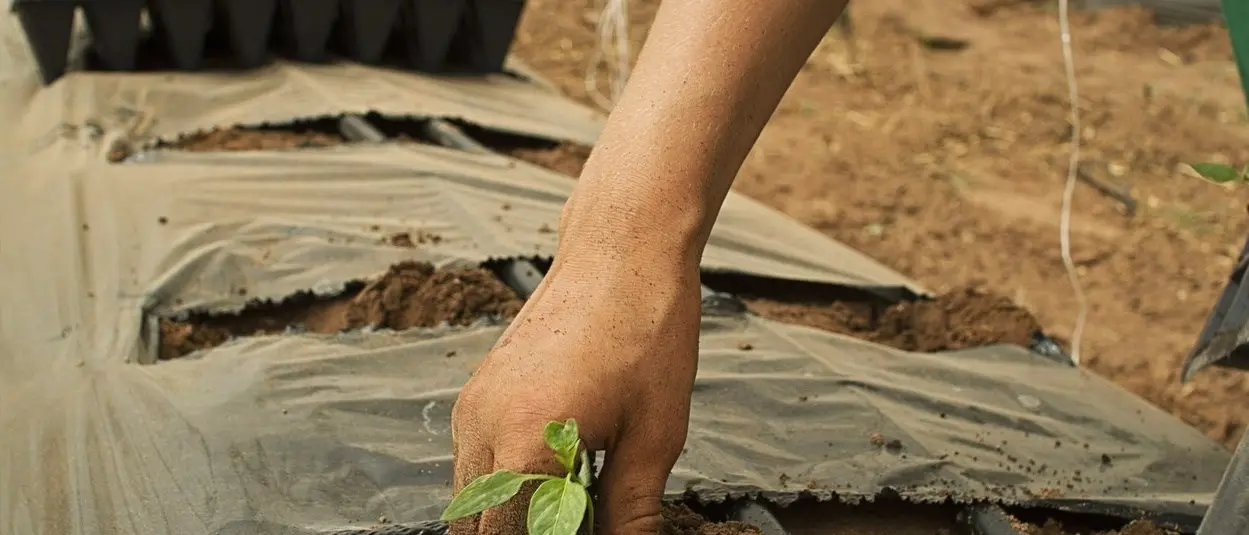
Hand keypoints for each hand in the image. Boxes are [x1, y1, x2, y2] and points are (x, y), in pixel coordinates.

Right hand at [449, 254, 700, 534]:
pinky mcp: (476, 393)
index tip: (586, 530)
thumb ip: (631, 511)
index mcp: (526, 442)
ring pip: (469, 498)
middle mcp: (483, 425)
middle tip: (579, 522)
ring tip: (569, 502)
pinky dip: (504, 483)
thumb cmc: (647, 332)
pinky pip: (473, 461)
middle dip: (522, 532)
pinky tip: (555, 475)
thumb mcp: (655, 435)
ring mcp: (473, 407)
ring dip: (510, 514)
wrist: (621, 253)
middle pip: (478, 526)